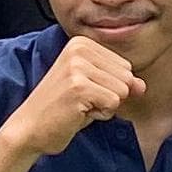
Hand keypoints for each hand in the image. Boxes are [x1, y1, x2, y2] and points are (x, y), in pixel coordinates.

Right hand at [1, 34, 142, 160]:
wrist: (29, 128)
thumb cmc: (61, 109)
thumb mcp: (93, 88)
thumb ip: (120, 83)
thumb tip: (142, 85)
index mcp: (81, 43)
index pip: (125, 66)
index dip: (109, 87)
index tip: (83, 92)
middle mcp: (79, 49)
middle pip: (127, 77)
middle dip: (110, 97)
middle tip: (81, 101)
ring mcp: (77, 67)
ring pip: (122, 91)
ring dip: (104, 107)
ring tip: (79, 106)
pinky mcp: (79, 87)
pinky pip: (113, 104)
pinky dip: (99, 115)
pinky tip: (77, 113)